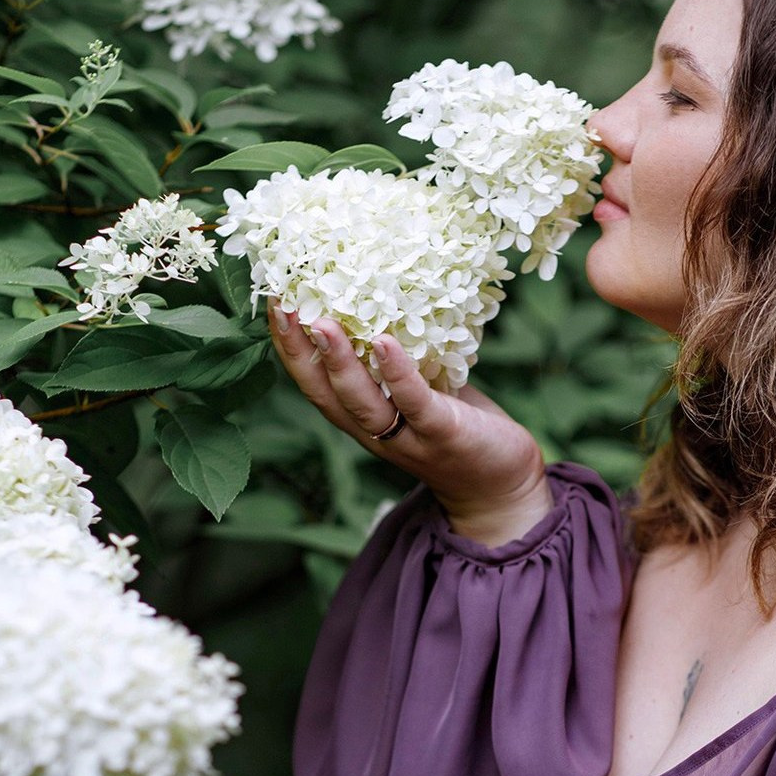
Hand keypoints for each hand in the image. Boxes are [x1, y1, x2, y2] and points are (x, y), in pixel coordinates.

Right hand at [266, 302, 549, 532]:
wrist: (501, 484)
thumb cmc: (459, 426)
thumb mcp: (421, 387)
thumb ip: (400, 356)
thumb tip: (385, 291)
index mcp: (362, 416)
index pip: (313, 381)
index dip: (289, 344)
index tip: (274, 298)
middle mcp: (374, 431)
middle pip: (323, 393)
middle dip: (298, 350)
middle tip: (282, 304)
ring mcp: (407, 437)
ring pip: (361, 402)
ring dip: (339, 363)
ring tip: (323, 324)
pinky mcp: (442, 435)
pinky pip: (414, 403)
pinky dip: (397, 373)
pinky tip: (384, 342)